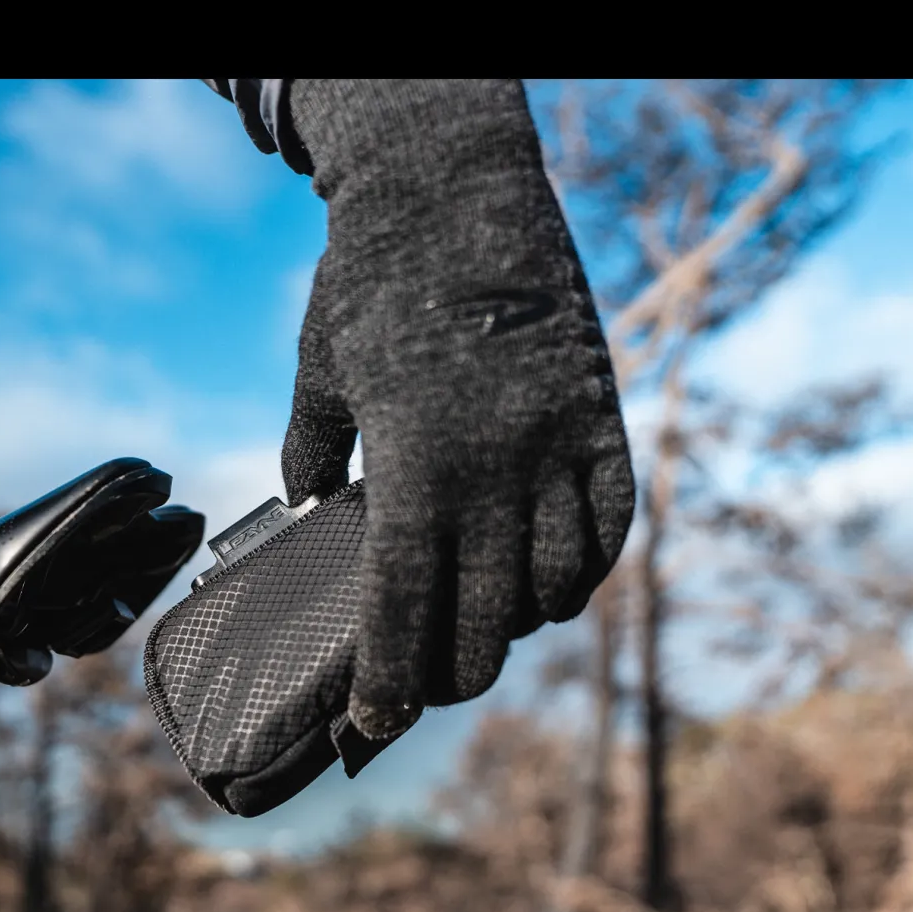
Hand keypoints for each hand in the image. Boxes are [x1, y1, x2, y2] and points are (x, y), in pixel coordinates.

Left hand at [282, 79, 634, 737]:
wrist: (457, 184)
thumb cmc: (370, 278)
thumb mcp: (318, 369)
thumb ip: (309, 448)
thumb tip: (303, 505)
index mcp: (415, 464)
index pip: (402, 603)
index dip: (388, 677)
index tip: (372, 726)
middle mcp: (495, 469)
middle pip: (482, 617)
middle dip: (450, 674)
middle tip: (424, 693)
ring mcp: (557, 445)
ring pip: (552, 585)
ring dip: (516, 633)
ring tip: (486, 645)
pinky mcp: (602, 418)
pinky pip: (609, 526)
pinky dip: (583, 575)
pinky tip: (554, 596)